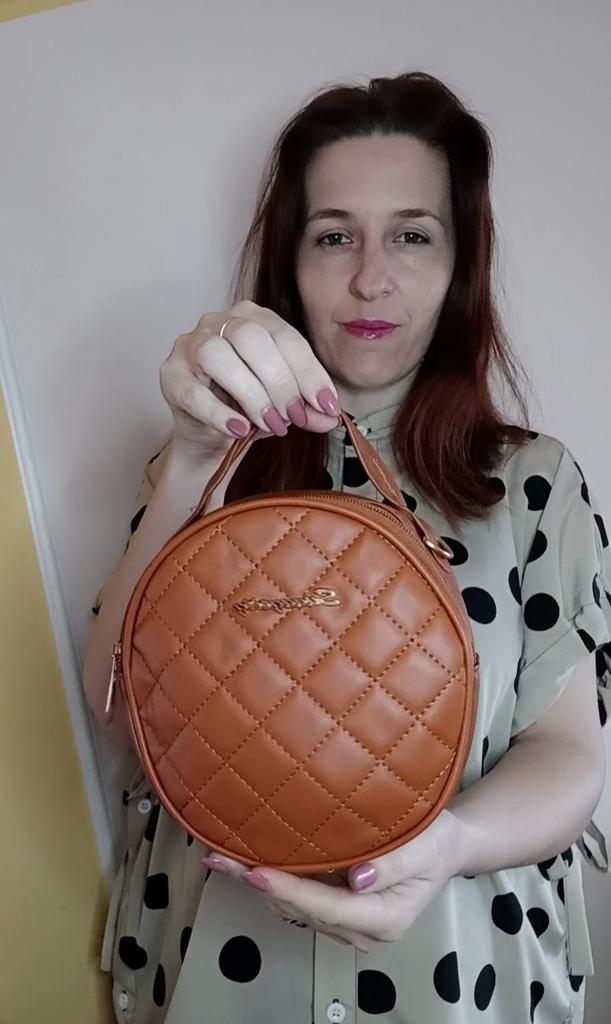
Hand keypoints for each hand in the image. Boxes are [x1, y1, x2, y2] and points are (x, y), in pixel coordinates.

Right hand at [159, 299, 340, 460]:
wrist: (208, 435)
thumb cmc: (245, 407)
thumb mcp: (283, 406)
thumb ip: (307, 408)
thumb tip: (328, 416)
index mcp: (252, 318)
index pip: (285, 337)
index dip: (308, 372)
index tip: (326, 404)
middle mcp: (218, 323)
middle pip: (252, 338)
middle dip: (280, 381)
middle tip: (296, 416)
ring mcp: (189, 346)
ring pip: (219, 356)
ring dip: (252, 395)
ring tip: (272, 425)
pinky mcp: (171, 376)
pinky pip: (194, 392)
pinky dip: (221, 414)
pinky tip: (241, 429)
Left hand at [201, 810, 465, 951]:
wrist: (445, 848)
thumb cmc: (436, 841)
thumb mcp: (425, 846)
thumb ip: (393, 865)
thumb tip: (355, 880)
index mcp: (383, 919)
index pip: (326, 907)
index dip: (289, 890)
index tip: (255, 873)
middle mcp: (360, 931)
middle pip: (301, 910)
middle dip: (260, 885)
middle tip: (221, 859)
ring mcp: (346, 925)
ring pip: (294, 908)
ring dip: (259, 884)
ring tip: (224, 858)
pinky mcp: (337, 911)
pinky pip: (298, 901)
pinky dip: (272, 881)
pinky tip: (248, 861)